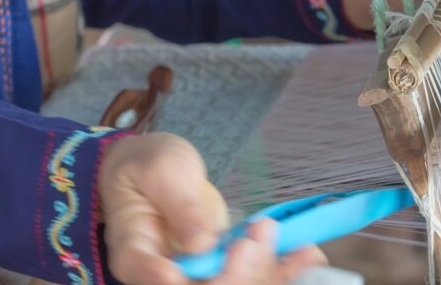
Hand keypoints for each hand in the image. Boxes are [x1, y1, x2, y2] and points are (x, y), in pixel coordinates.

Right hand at [100, 133, 325, 284]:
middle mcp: (164, 273)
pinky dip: (282, 267)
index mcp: (133, 250)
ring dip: (267, 272)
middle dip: (234, 275)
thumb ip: (180, 205)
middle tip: (258, 235)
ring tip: (301, 249)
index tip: (195, 257)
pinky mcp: (224, 266)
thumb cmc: (150, 166)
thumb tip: (201, 243)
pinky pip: (253, 275)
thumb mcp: (161, 170)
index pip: (144, 273)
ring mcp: (197, 273)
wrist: (161, 170)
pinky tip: (307, 254)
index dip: (167, 277)